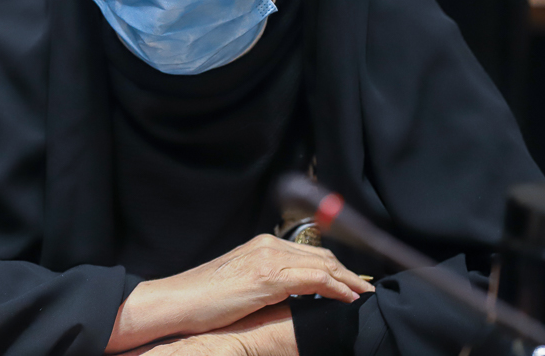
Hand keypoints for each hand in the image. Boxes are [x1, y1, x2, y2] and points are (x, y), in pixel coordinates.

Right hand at [106, 234, 372, 352]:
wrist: (177, 301)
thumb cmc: (203, 300)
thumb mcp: (241, 285)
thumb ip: (266, 282)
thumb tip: (290, 295)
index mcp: (261, 244)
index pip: (309, 252)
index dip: (335, 267)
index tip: (353, 282)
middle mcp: (267, 244)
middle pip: (321, 254)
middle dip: (348, 272)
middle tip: (367, 288)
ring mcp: (268, 258)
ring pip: (323, 263)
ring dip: (348, 280)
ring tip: (364, 294)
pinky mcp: (268, 277)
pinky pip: (314, 278)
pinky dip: (337, 287)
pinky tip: (348, 298)